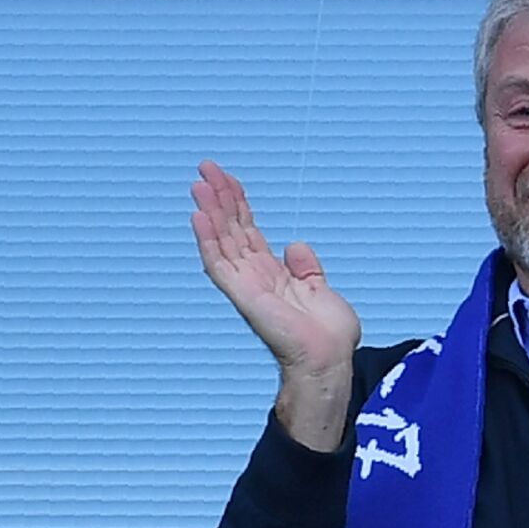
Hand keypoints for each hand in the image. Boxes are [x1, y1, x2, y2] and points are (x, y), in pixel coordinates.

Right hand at [191, 160, 361, 448]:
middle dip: (219, 198)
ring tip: (200, 183)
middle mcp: (254, 276)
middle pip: (231, 229)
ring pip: (221, 240)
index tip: (226, 178)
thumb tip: (295, 245)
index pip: (248, 231)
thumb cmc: (328, 335)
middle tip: (206, 168)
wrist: (329, 359)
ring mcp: (245, 285)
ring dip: (210, 211)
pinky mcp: (243, 295)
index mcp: (271, 273)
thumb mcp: (320, 289)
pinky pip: (219, 264)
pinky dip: (208, 240)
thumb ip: (306, 267)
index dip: (237, 204)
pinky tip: (199, 217)